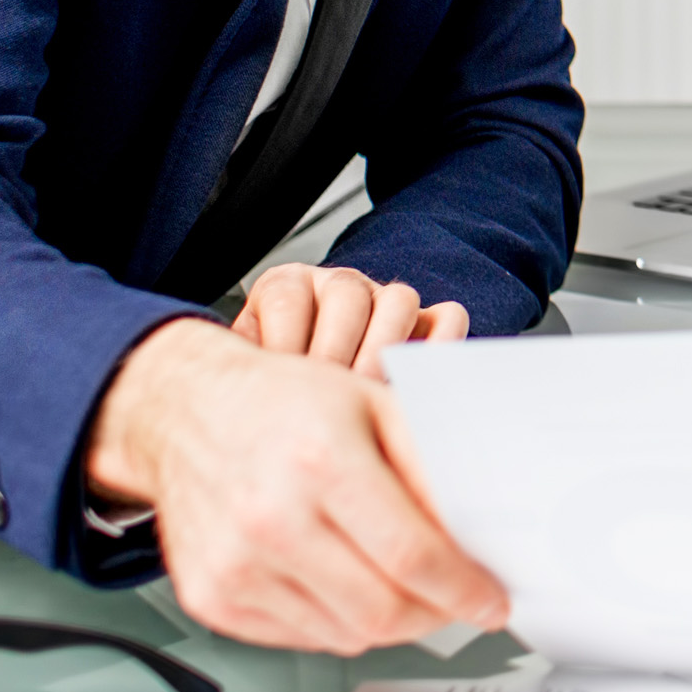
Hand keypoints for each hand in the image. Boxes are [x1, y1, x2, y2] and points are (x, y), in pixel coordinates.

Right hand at [84, 318, 506, 654]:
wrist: (188, 411)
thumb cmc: (285, 404)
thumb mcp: (376, 404)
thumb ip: (432, 464)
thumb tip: (481, 524)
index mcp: (322, 461)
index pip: (412, 555)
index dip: (463, 588)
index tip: (490, 600)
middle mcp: (271, 518)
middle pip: (382, 610)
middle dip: (437, 614)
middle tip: (458, 599)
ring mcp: (235, 566)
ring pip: (347, 634)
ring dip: (392, 621)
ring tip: (405, 584)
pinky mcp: (212, 598)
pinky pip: (303, 638)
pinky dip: (341, 622)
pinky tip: (349, 582)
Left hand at [234, 264, 470, 378]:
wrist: (294, 399)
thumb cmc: (267, 392)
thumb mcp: (244, 376)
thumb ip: (245, 378)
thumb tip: (245, 407)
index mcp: (285, 286)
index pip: (287, 298)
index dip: (287, 346)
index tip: (283, 391)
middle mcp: (338, 284)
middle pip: (347, 295)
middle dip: (337, 354)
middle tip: (327, 398)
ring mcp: (384, 299)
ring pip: (399, 300)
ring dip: (384, 351)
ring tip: (366, 395)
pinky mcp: (425, 322)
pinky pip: (447, 317)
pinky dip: (440, 347)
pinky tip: (416, 385)